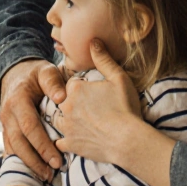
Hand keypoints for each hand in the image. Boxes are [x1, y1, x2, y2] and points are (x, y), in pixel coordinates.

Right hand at [0, 58, 67, 179]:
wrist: (15, 74)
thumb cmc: (35, 74)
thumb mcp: (45, 70)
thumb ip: (53, 82)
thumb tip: (62, 98)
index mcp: (18, 100)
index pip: (29, 126)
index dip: (42, 144)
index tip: (57, 159)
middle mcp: (8, 114)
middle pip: (19, 142)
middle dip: (35, 160)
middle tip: (52, 172)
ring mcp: (5, 123)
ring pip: (14, 148)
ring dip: (29, 163)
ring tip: (46, 176)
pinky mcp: (6, 130)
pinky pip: (11, 148)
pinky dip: (21, 160)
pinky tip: (33, 170)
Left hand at [55, 40, 145, 165]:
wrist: (127, 140)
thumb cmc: (125, 107)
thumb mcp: (118, 78)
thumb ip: (103, 59)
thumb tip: (93, 41)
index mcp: (75, 88)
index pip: (72, 85)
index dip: (82, 89)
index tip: (92, 94)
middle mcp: (66, 106)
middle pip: (65, 101)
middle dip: (74, 104)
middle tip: (90, 110)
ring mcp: (66, 127)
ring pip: (59, 120)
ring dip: (67, 120)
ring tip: (82, 123)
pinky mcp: (69, 144)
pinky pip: (59, 141)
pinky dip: (64, 140)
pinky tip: (73, 139)